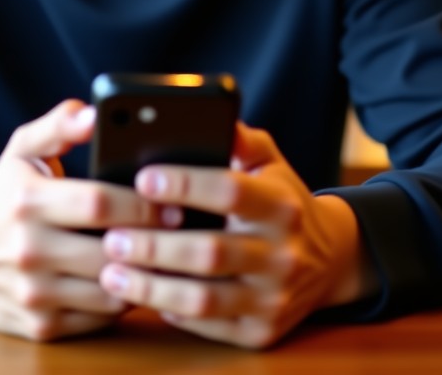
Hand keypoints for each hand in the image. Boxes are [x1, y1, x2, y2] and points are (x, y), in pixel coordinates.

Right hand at [0, 99, 171, 340]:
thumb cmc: (4, 195)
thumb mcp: (22, 150)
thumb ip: (59, 125)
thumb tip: (94, 113)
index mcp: (27, 202)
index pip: (99, 203)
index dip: (142, 203)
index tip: (171, 201)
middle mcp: (27, 251)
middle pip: (110, 249)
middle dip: (151, 240)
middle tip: (179, 229)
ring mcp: (33, 295)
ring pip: (110, 290)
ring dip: (142, 274)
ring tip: (162, 254)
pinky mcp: (40, 328)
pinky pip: (99, 319)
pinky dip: (121, 300)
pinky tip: (133, 279)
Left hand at [97, 123, 378, 347]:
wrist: (330, 261)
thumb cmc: (282, 201)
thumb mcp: (270, 162)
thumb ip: (240, 137)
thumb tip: (207, 109)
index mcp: (281, 204)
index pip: (230, 191)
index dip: (185, 184)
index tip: (142, 178)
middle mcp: (282, 254)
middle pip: (210, 252)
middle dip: (154, 245)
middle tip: (111, 236)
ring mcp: (273, 298)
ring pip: (204, 299)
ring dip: (152, 287)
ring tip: (112, 272)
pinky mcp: (262, 333)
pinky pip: (208, 327)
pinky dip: (171, 312)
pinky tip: (143, 295)